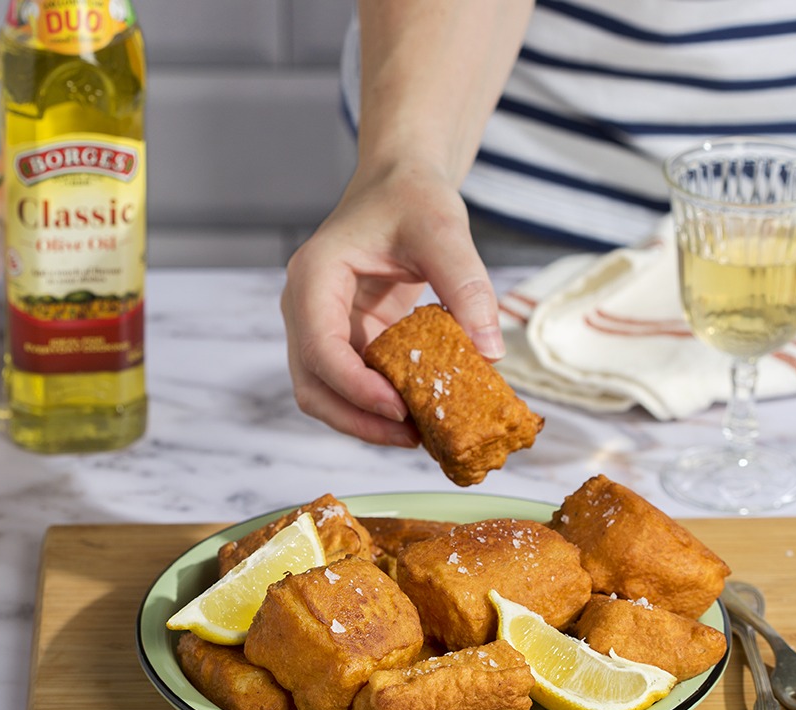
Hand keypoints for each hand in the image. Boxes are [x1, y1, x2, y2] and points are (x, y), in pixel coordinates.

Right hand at [281, 164, 504, 445]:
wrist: (399, 186)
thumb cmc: (412, 198)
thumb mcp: (444, 230)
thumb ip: (466, 285)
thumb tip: (490, 353)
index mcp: (314, 277)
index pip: (320, 348)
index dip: (355, 388)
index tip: (399, 410)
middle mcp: (305, 308)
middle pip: (313, 385)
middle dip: (357, 419)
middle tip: (410, 438)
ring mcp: (319, 328)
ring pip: (325, 394)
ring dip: (364, 422)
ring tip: (416, 435)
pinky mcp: (343, 340)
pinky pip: (350, 386)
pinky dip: (377, 407)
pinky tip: (417, 415)